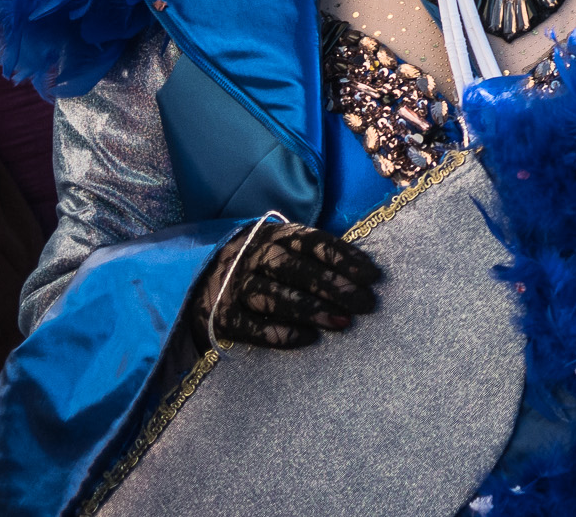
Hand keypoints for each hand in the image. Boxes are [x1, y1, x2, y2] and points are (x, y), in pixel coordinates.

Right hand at [199, 220, 380, 349]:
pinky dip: (281, 334)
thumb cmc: (265, 266)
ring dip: (312, 311)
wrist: (202, 280)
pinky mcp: (222, 317)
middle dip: (335, 286)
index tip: (373, 276)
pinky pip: (253, 327)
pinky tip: (309, 339)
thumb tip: (367, 274)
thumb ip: (318, 256)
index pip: (314, 242)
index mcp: (276, 236)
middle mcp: (254, 257)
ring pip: (276, 297)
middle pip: (297, 270)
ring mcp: (235, 286)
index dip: (344, 258)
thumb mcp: (286, 249)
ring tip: (343, 322)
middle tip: (365, 303)